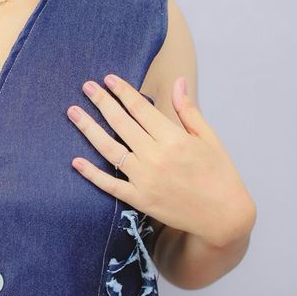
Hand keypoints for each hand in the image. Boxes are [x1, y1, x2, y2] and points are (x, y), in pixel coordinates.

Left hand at [67, 74, 255, 247]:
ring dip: (89, 129)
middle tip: (86, 87)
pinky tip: (76, 161)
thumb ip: (188, 110)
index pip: (141, 109)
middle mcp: (156, 157)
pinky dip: (92, 174)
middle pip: (121, 124)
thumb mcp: (209, 138)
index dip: (123, 92)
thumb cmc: (219, 174)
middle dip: (101, 102)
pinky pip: (110, 185)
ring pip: (110, 150)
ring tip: (73, 112)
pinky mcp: (140, 199)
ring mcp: (145, 179)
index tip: (108, 79)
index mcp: (174, 139)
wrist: (223, 216)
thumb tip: (178, 82)